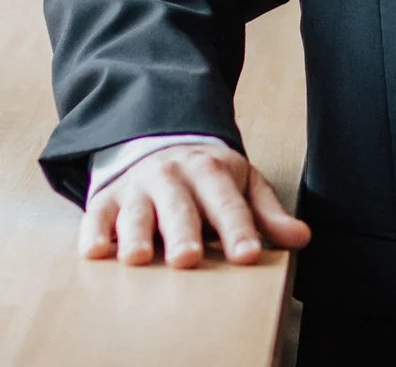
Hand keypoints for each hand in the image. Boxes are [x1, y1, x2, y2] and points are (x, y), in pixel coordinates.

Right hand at [78, 140, 311, 267]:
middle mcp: (172, 178)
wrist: (156, 136)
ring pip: (136, 213)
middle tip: (187, 258)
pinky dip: (94, 233)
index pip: (228, 204)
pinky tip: (95, 252)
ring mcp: (136, 187)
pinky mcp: (105, 200)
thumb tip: (301, 237)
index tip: (246, 256)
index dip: (239, 230)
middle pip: (179, 208)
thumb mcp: (242, 183)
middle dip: (183, 232)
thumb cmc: (205, 175)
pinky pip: (96, 216)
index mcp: (211, 172)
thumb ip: (267, 213)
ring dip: (136, 235)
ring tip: (138, 258)